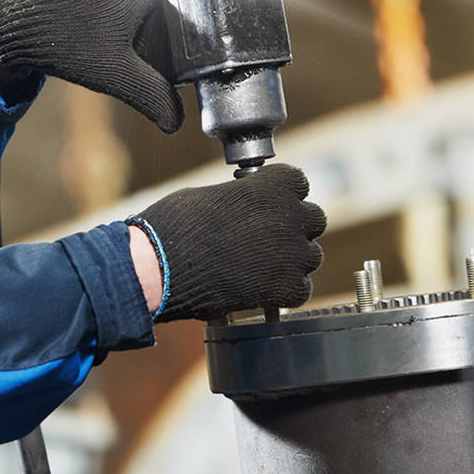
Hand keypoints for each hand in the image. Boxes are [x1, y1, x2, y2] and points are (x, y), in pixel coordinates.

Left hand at [0, 0, 182, 132]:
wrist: (17, 24)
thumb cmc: (67, 44)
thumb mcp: (118, 75)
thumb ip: (154, 96)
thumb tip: (176, 124)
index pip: (179, 4)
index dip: (176, 32)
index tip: (162, 53)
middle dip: (157, 22)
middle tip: (140, 49)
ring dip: (141, 9)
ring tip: (121, 35)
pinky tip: (112, 20)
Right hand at [133, 164, 325, 321]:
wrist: (160, 266)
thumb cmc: (176, 226)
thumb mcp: (211, 194)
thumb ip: (243, 198)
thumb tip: (248, 207)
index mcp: (274, 185)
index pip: (298, 182)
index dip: (283, 195)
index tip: (268, 205)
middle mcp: (290, 216)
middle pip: (314, 219)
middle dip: (293, 228)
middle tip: (266, 239)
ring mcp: (292, 254)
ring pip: (311, 256)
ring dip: (291, 260)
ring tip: (259, 266)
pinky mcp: (286, 288)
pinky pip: (303, 289)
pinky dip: (285, 291)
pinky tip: (262, 289)